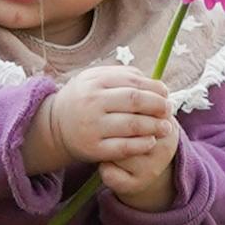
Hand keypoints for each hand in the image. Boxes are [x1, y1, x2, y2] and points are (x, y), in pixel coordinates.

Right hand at [38, 62, 175, 182]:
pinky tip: (151, 141)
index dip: (155, 88)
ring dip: (154, 126)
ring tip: (166, 127)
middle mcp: (92, 103)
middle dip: (158, 105)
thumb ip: (123, 75)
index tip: (166, 93)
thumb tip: (155, 82)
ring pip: (132, 125)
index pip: (134, 82)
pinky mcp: (93, 149)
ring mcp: (91, 126)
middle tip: (169, 109)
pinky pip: (123, 147)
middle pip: (135, 101)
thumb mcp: (95, 79)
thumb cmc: (84, 99)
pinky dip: (141, 145)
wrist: (55, 125)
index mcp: (95, 82)